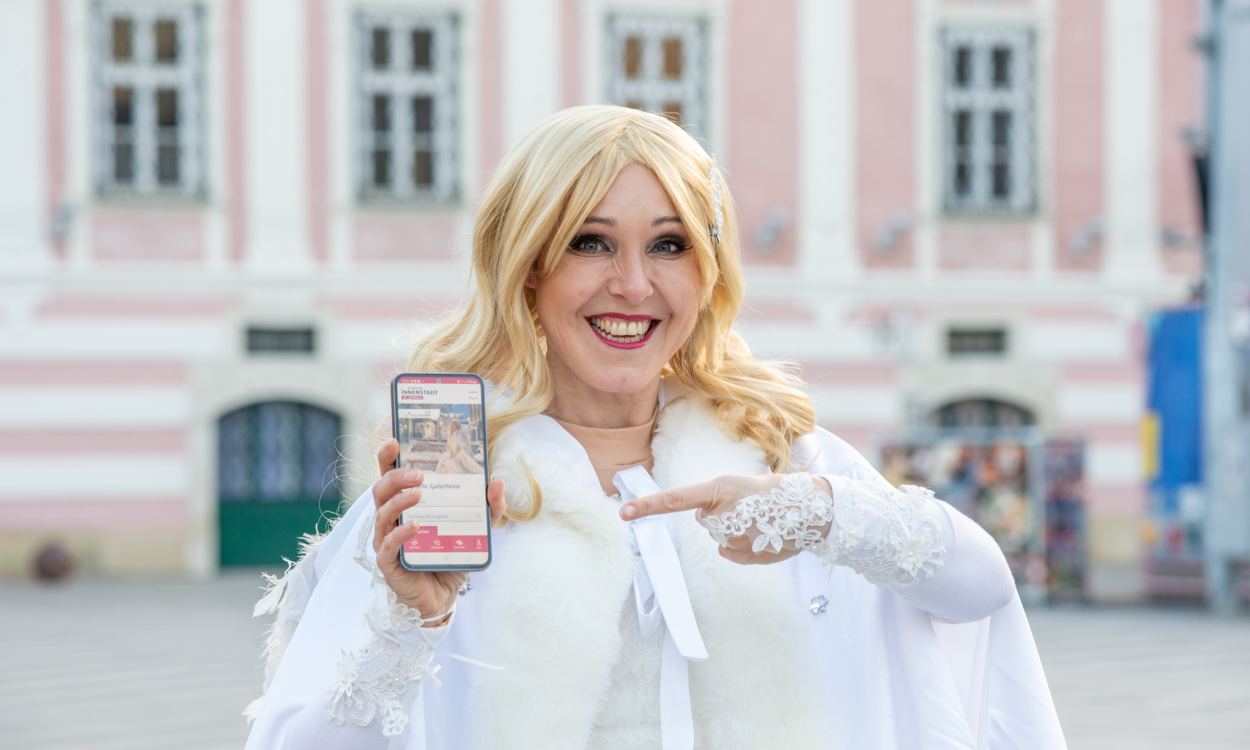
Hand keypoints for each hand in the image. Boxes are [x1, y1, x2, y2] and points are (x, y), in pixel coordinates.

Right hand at [372, 439, 506, 623]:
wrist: (442, 597)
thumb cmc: (449, 556)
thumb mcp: (475, 528)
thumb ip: (489, 507)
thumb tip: (497, 482)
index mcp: (404, 505)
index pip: (389, 476)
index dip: (387, 458)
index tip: (394, 441)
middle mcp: (390, 520)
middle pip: (380, 490)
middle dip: (395, 477)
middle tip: (418, 474)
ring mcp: (386, 541)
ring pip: (382, 515)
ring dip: (399, 501)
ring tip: (418, 493)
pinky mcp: (389, 564)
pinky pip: (388, 545)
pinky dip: (401, 534)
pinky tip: (416, 526)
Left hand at [619, 473, 832, 565]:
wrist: (813, 510)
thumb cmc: (776, 494)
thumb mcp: (742, 487)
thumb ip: (717, 502)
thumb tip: (706, 521)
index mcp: (720, 489)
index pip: (676, 499)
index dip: (649, 507)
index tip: (624, 513)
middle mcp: (722, 514)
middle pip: (705, 521)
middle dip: (721, 516)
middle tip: (749, 508)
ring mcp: (733, 537)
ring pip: (720, 538)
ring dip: (735, 532)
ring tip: (760, 522)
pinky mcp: (744, 555)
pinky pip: (731, 553)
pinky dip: (743, 548)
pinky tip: (762, 536)